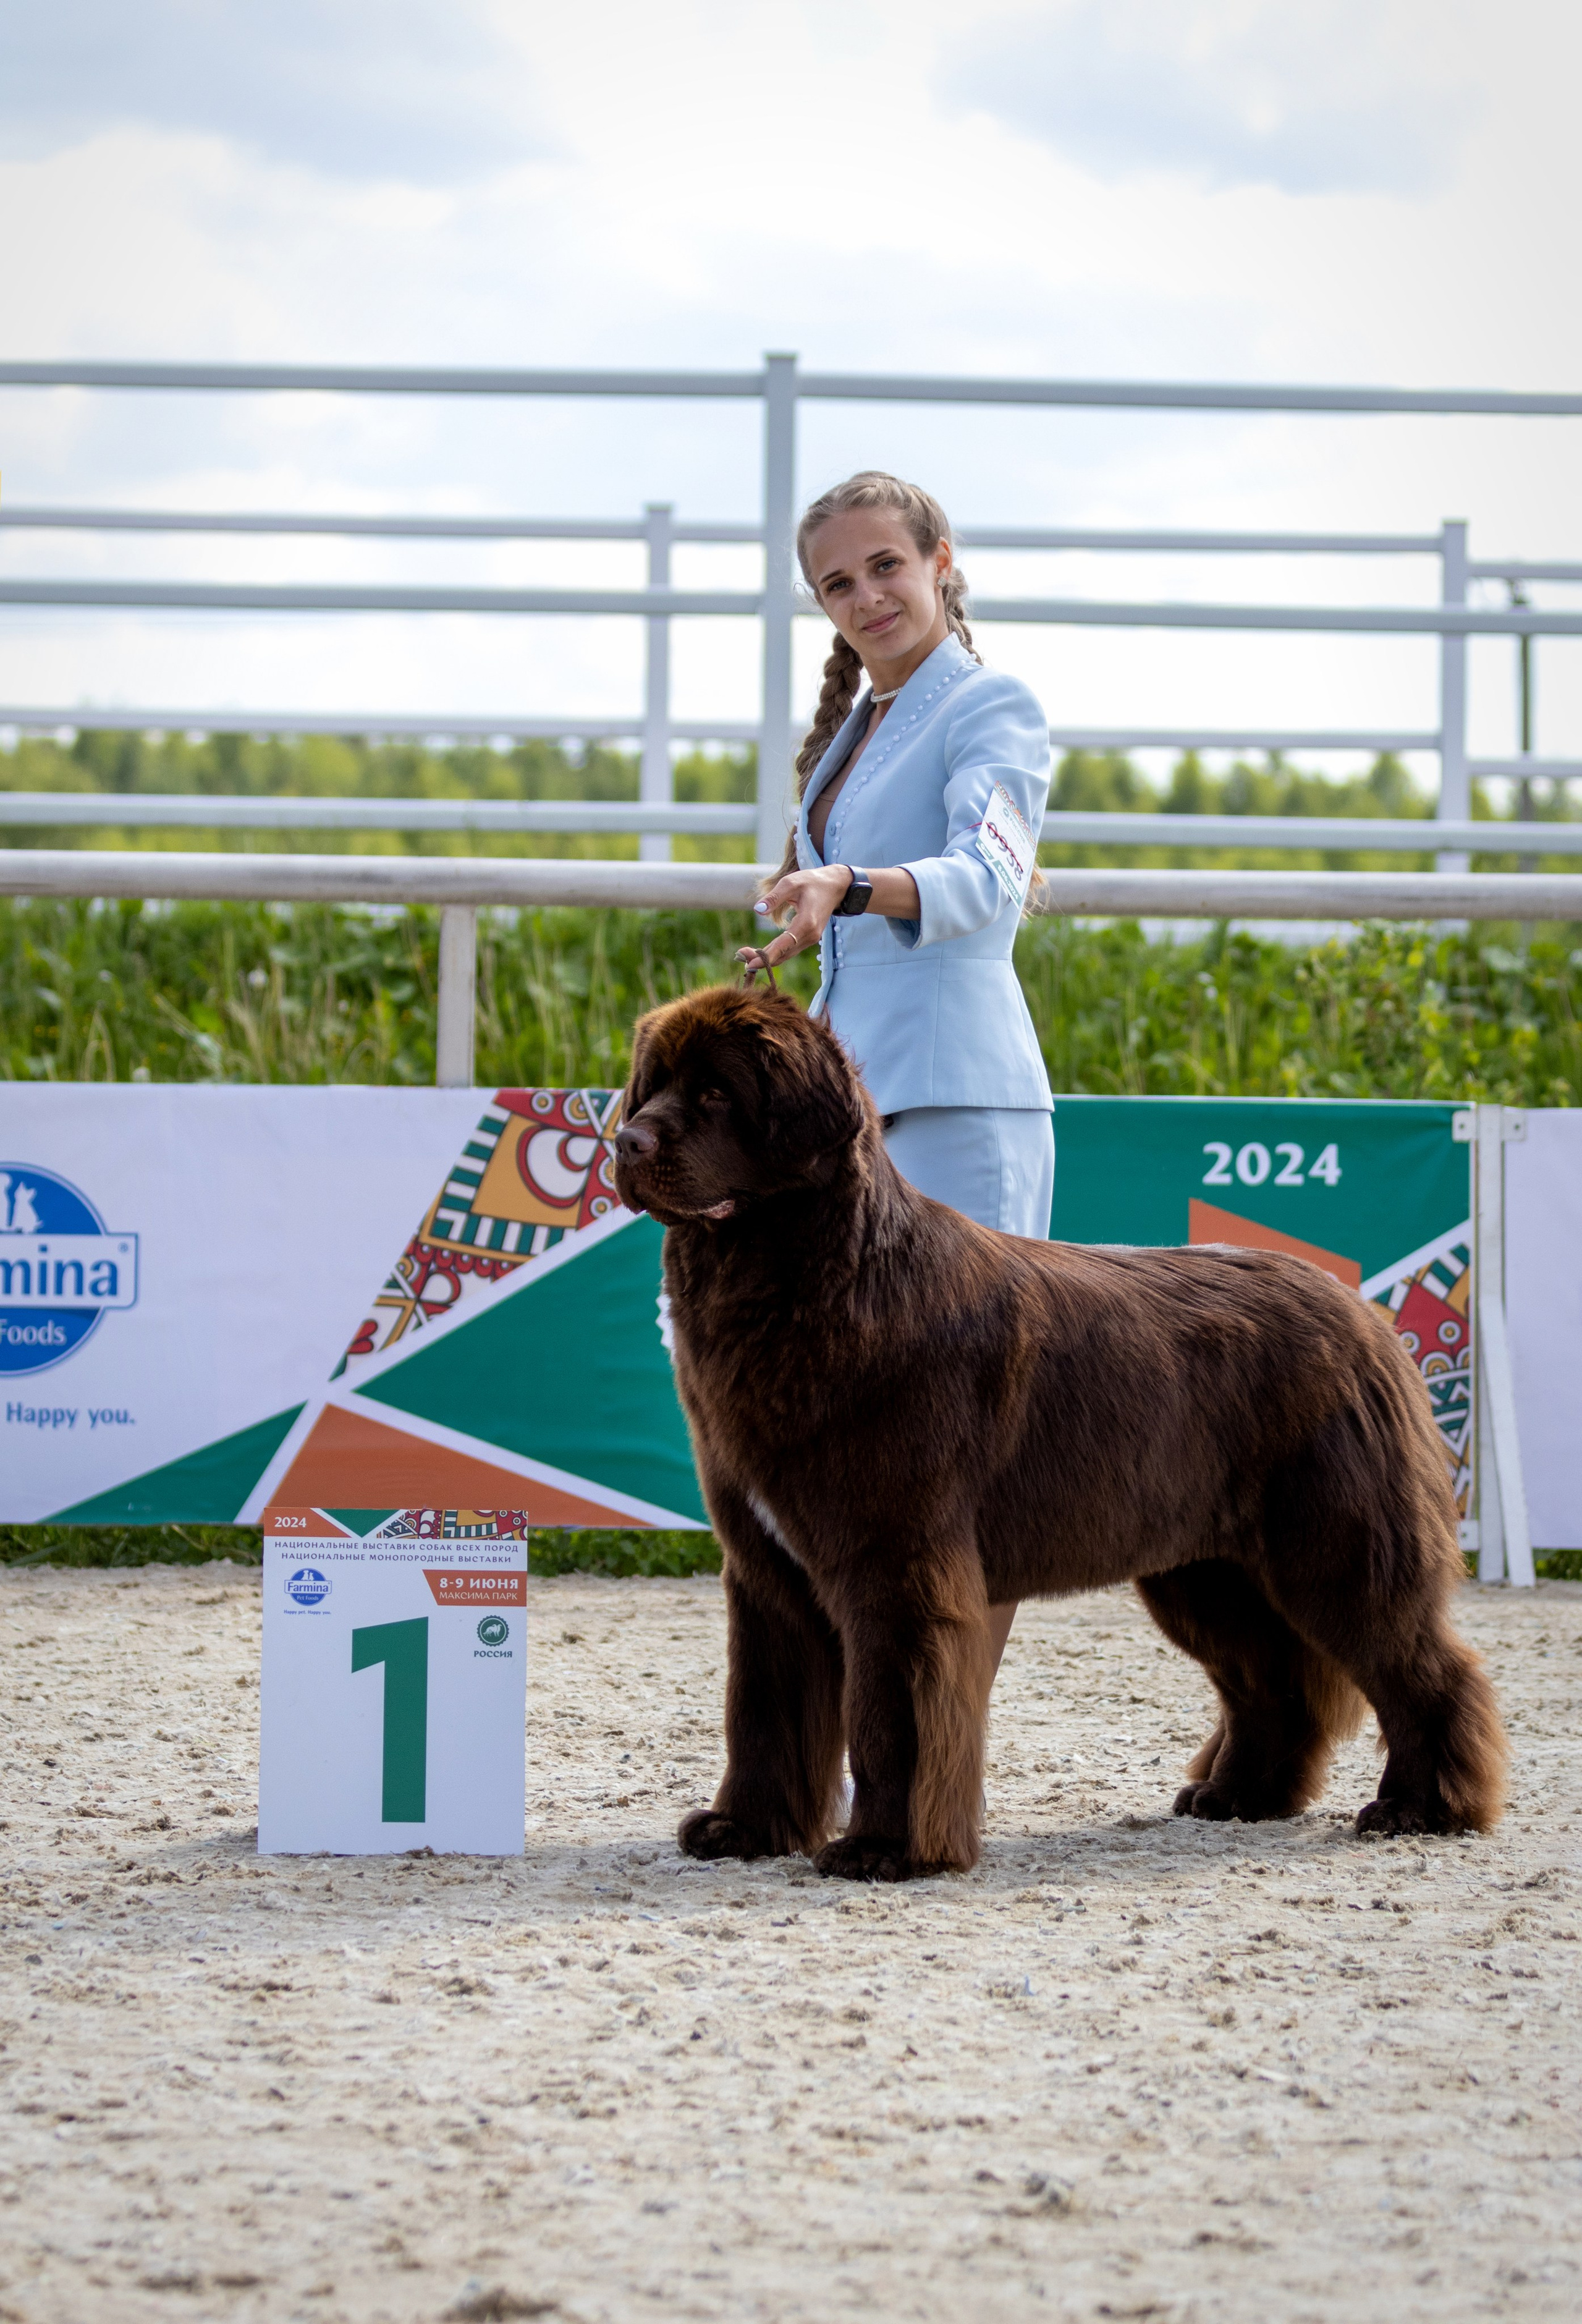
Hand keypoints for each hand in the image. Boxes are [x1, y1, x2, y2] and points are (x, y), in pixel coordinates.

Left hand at [737, 865, 852, 971]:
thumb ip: (774, 897)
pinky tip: (760, 952)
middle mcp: (810, 936)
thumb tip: (757, 910)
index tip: (750, 964)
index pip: (783, 945)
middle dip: (761, 957)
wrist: (835, 886)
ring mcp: (810, 939)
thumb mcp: (791, 883)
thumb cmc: (812, 882)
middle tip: (739, 956)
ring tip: (744, 954)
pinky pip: (789, 950)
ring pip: (785, 954)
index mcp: (806, 923)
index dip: (766, 956)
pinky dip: (774, 953)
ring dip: (766, 957)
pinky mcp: (808, 938)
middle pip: (783, 954)